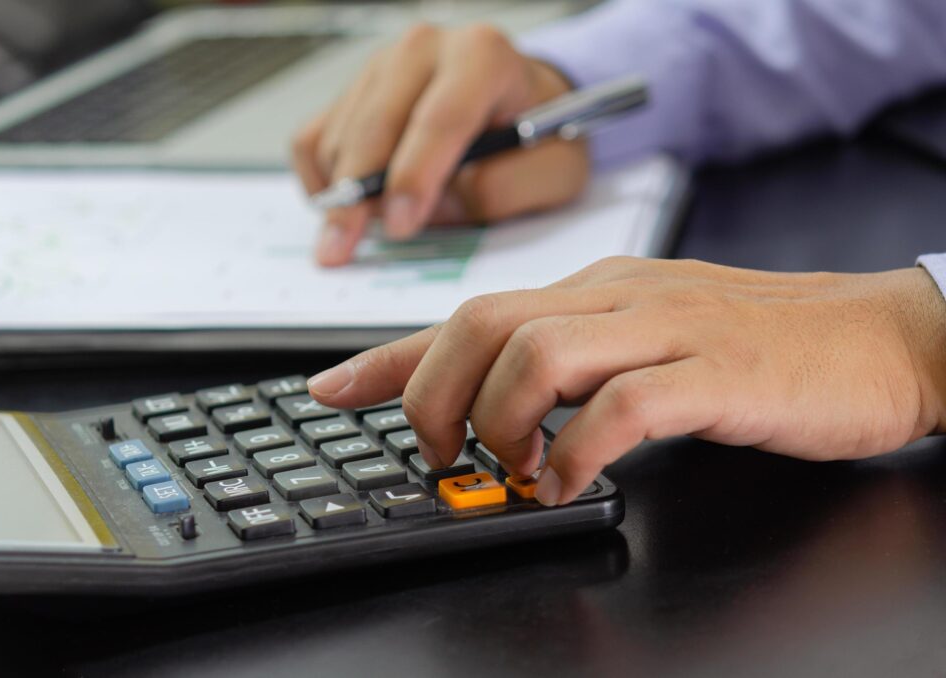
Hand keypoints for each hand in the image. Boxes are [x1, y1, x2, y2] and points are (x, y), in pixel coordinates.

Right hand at [292, 23, 589, 266]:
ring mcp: (381, 67)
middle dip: (357, 195)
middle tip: (345, 248)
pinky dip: (321, 183)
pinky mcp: (352, 91)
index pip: (440, 119)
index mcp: (483, 57)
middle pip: (375, 126)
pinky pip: (314, 141)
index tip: (400, 225)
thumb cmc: (538, 137)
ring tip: (372, 229)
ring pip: (339, 138)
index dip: (415, 177)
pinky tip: (347, 210)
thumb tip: (440, 204)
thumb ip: (507, 189)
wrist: (523, 106)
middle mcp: (425, 50)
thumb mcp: (554, 171)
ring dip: (344, 194)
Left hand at [307, 258, 945, 504]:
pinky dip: (577, 453)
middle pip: (480, 324)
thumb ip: (570, 364)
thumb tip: (494, 405)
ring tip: (515, 471)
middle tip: (442, 454)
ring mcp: (665, 330)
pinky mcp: (716, 374)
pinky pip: (621, 406)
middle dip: (433, 396)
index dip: (388, 356)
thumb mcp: (642, 339)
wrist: (877, 337)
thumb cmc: (755, 344)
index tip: (330, 388)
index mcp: (593, 291)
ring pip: (536, 355)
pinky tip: (571, 482)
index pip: (466, 313)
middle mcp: (616, 299)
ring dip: (500, 424)